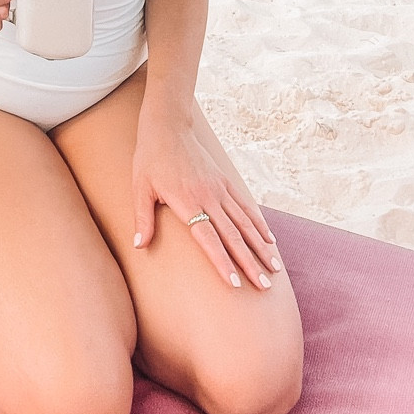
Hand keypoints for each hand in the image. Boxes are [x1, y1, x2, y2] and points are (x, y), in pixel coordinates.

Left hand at [131, 117, 280, 289]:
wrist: (168, 127)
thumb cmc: (150, 159)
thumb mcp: (140, 188)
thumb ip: (142, 218)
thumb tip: (139, 246)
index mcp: (187, 202)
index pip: (208, 239)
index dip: (222, 262)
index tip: (234, 283)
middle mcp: (209, 197)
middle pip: (233, 235)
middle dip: (249, 262)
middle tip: (264, 286)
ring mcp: (220, 188)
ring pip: (245, 223)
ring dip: (260, 247)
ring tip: (274, 269)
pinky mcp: (225, 181)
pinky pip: (246, 206)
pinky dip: (259, 224)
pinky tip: (270, 240)